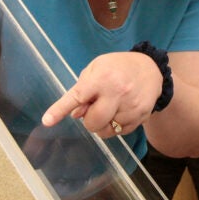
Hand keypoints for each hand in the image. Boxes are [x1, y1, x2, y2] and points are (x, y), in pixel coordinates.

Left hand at [41, 51, 160, 135]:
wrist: (151, 69)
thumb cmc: (118, 67)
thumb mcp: (97, 68)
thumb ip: (82, 89)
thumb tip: (75, 114)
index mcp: (103, 77)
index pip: (77, 96)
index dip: (60, 109)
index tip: (47, 120)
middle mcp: (117, 92)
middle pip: (93, 122)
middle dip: (89, 120)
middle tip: (95, 107)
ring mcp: (131, 107)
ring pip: (106, 131)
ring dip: (103, 123)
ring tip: (110, 107)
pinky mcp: (141, 117)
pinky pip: (120, 132)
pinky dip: (115, 126)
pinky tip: (121, 110)